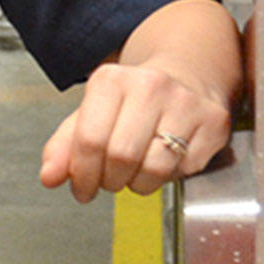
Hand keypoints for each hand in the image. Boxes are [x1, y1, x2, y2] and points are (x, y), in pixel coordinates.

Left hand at [39, 57, 231, 201]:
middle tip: (108, 182)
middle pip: (121, 157)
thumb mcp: (90, 113)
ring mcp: (186, 103)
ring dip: (138, 184)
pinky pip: (186, 169)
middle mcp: (150, 86)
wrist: (186, 75)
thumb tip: (49, 177)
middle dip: (109, 181)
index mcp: (110, 80)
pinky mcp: (214, 123)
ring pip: (155, 169)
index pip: (89, 140)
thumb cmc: (132, 100)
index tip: (81, 189)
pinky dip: (169, 177)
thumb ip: (64, 145)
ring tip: (133, 174)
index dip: (82, 174)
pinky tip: (162, 161)